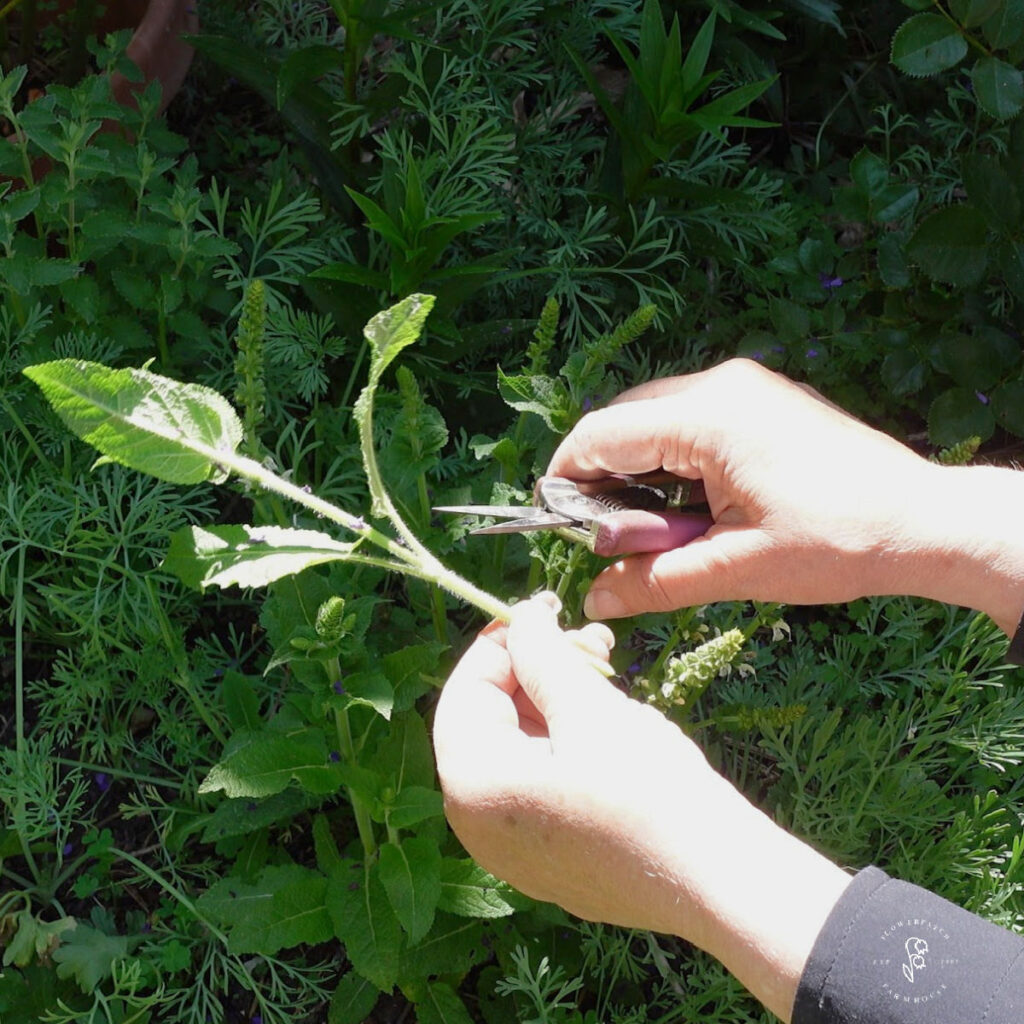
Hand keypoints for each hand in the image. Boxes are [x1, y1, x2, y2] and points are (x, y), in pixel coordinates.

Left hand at [433, 594, 850, 1020]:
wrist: (715, 881)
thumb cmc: (645, 787)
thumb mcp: (587, 705)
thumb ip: (542, 654)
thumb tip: (522, 615)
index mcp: (471, 784)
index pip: (467, 688)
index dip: (507, 640)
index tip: (547, 606)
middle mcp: (476, 824)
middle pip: (491, 720)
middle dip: (538, 670)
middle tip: (589, 639)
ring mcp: (512, 851)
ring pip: (520, 750)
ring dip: (557, 701)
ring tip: (607, 669)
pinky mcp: (551, 862)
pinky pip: (541, 785)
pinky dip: (566, 744)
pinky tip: (609, 718)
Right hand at [548, 359, 1023, 631]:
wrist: (925, 521)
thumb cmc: (838, 543)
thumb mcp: (735, 570)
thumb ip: (654, 581)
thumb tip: (594, 600)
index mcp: (708, 418)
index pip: (601, 435)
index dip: (567, 478)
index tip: (555, 522)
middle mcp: (721, 384)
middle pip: (624, 421)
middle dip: (604, 477)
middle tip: (613, 538)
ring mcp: (746, 385)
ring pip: (656, 417)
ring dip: (640, 468)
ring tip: (660, 527)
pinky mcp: (763, 397)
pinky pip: (691, 417)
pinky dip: (674, 456)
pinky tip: (693, 503)